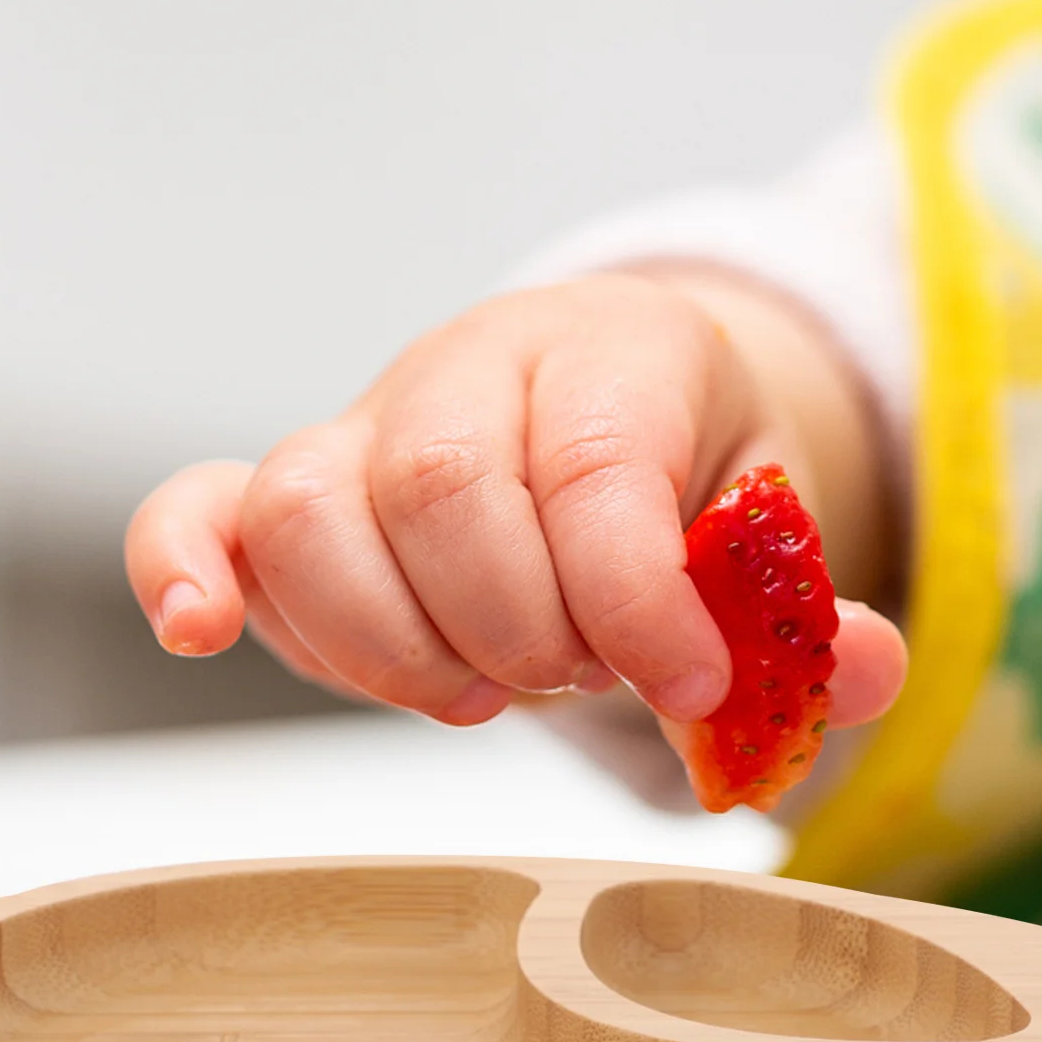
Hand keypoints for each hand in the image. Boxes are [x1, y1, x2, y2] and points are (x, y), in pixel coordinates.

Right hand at [126, 271, 905, 735]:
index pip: (595, 462)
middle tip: (573, 675)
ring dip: (392, 643)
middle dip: (517, 626)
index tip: (686, 687)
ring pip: (312, 510)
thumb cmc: (682, 482)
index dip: (633, 597)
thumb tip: (860, 674)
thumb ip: (806, 609)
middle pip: (444, 487)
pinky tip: (200, 633)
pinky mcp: (284, 491)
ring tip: (475, 692)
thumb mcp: (770, 532)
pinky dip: (181, 570)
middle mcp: (471, 365)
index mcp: (614, 350)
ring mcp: (362, 425)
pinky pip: (196, 508)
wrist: (593, 414)